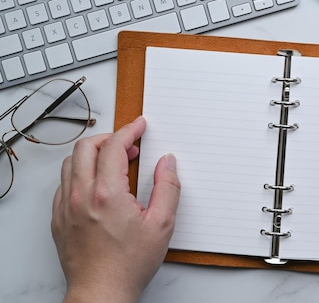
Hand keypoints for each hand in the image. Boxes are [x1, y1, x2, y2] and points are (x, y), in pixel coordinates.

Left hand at [51, 116, 180, 302]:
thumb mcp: (162, 224)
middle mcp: (81, 196)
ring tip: (114, 163)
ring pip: (70, 163)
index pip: (113, 146)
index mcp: (107, 194)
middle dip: (109, 138)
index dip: (129, 130)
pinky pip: (64, 184)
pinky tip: (97, 185)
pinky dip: (80, 174)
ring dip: (92, 154)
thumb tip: (167, 163)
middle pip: (86, 147)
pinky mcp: (59, 219)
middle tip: (129, 145)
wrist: (102, 292)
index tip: (139, 125)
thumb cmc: (129, 264)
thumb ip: (168, 188)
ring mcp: (66, 207)